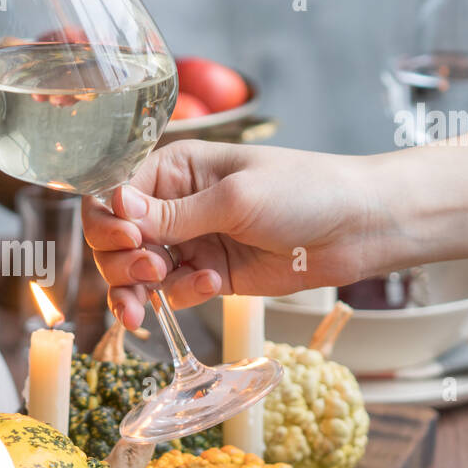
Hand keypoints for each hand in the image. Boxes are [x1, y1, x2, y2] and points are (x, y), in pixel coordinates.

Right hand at [83, 140, 380, 328]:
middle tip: (151, 271)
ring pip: (136, 273)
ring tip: (157, 296)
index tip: (130, 242)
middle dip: (121, 261)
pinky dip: (178, 297)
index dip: (110, 223)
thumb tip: (117, 208)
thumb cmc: (305, 190)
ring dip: (138, 289)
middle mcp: (175, 205)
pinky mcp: (209, 275)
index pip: (114, 196)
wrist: (358, 228)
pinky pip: (172, 293)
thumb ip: (174, 214)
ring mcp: (190, 242)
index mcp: (175, 169)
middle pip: (115, 240)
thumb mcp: (235, 198)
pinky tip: (210, 288)